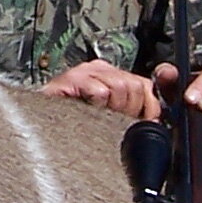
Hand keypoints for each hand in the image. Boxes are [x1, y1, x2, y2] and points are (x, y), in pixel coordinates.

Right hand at [42, 58, 161, 122]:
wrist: (41, 133)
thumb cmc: (76, 129)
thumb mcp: (116, 120)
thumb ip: (141, 110)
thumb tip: (160, 106)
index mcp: (113, 76)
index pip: (147, 85)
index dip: (148, 108)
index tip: (137, 121)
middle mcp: (100, 70)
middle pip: (136, 86)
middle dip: (129, 111)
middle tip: (111, 121)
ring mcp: (84, 72)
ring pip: (121, 87)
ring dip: (112, 110)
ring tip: (96, 118)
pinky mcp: (70, 79)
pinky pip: (100, 91)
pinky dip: (97, 106)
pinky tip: (86, 113)